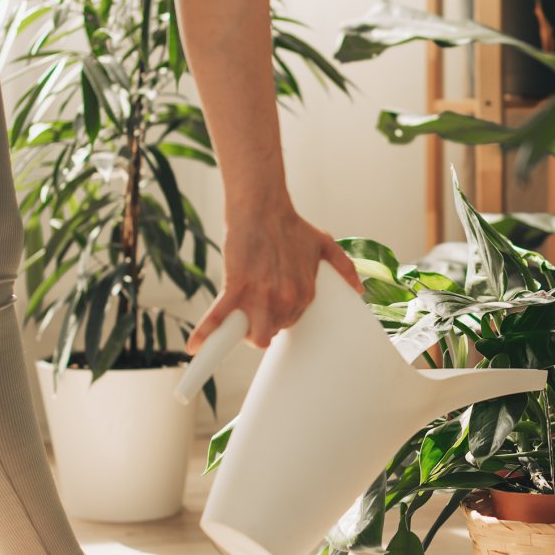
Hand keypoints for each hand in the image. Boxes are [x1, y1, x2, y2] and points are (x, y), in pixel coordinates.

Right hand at [186, 204, 363, 353]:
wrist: (263, 207)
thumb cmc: (291, 225)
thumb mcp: (325, 244)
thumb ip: (344, 267)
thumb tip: (359, 289)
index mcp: (305, 294)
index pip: (291, 323)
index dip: (278, 318)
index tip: (269, 311)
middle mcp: (286, 300)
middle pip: (272, 332)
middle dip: (262, 325)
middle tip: (252, 311)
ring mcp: (261, 296)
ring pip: (254, 336)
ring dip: (244, 333)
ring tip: (236, 324)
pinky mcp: (236, 288)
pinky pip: (219, 319)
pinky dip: (205, 335)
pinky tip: (195, 347)